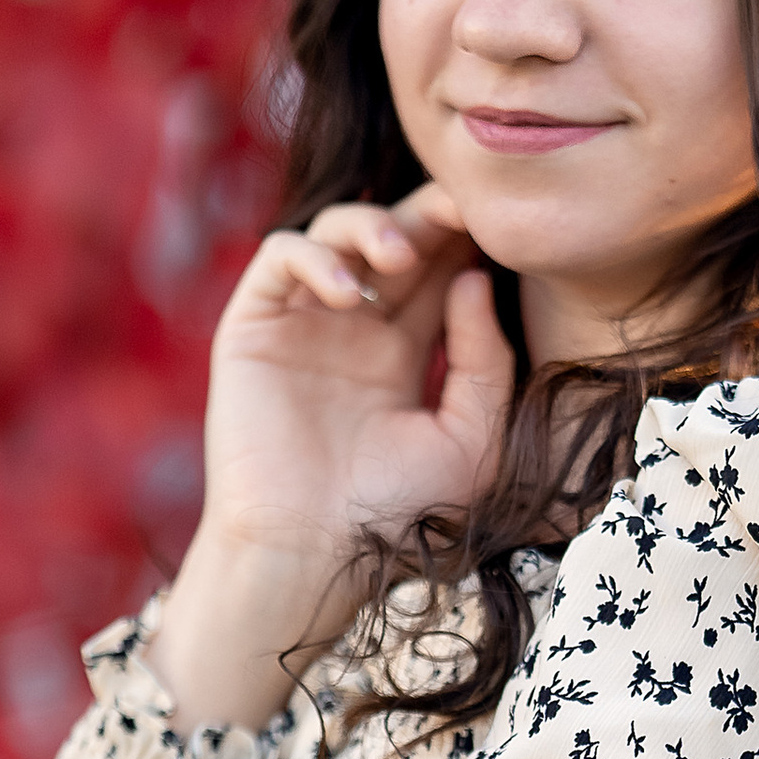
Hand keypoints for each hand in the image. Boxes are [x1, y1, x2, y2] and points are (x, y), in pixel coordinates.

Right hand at [153, 185, 513, 733]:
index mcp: (406, 352)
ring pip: (337, 231)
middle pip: (397, 237)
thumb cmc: (394, 513)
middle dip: (431, 213)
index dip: (468, 237)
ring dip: (373, 226)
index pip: (441, 269)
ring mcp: (303, 323)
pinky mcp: (255, 326)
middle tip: (462, 206)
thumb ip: (485, 362)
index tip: (503, 224)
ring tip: (399, 255)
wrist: (311, 552)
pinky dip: (315, 256)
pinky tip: (348, 294)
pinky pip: (280, 258)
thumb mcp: (471, 442)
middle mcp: (354, 329)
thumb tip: (475, 278)